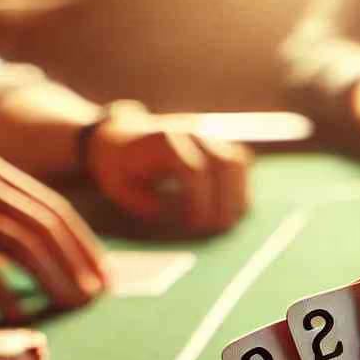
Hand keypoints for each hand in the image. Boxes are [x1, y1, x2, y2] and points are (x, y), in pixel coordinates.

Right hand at [0, 147, 105, 318]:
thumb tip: (18, 244)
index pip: (52, 206)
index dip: (83, 242)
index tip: (100, 271)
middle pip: (46, 226)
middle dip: (79, 263)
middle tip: (96, 297)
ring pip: (23, 246)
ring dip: (54, 280)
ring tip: (71, 307)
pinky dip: (6, 294)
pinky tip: (19, 316)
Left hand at [87, 111, 249, 235]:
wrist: (119, 138)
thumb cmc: (119, 169)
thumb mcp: (121, 191)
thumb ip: (149, 204)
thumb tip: (182, 218)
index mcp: (161, 141)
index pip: (193, 169)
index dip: (199, 200)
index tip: (195, 225)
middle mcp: (188, 131)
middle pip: (223, 161)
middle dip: (226, 199)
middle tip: (219, 229)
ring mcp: (205, 133)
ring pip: (237, 159)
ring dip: (239, 194)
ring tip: (230, 221)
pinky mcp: (216, 140)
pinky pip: (239, 160)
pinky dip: (240, 185)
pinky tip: (233, 208)